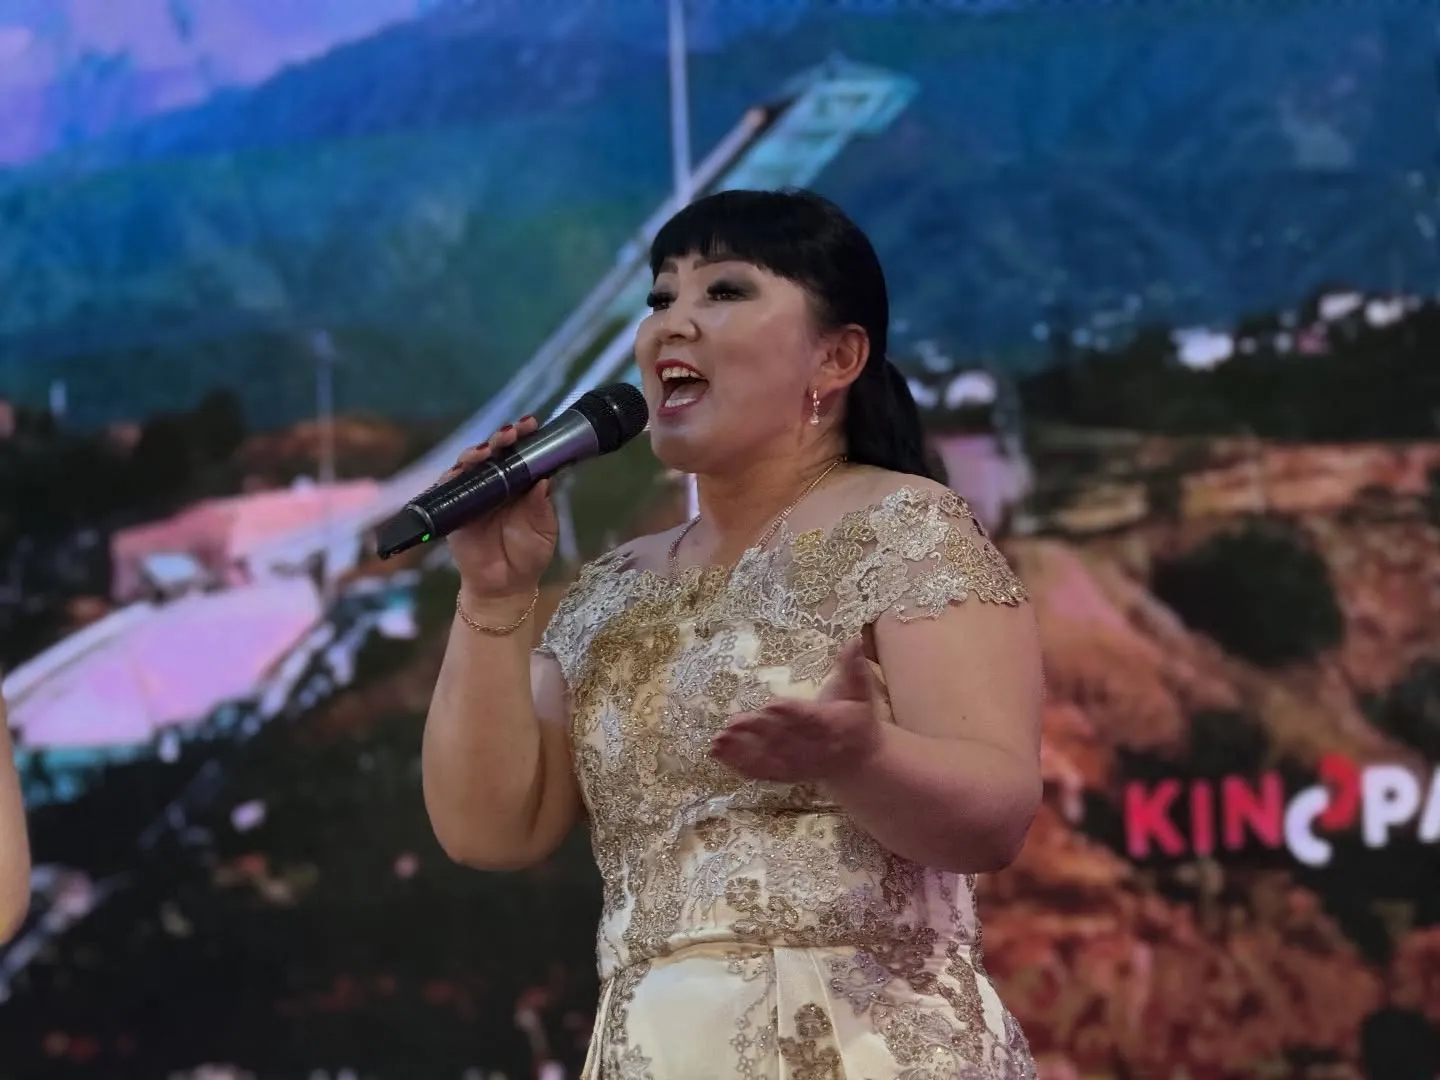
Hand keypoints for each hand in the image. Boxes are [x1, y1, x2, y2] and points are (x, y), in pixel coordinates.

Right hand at [441, 416, 558, 610]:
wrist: (506, 586)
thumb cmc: (528, 555)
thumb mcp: (544, 529)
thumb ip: (542, 505)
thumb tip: (544, 479)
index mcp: (521, 483)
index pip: (521, 452)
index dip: (525, 436)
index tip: (532, 424)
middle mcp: (496, 482)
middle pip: (494, 451)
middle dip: (502, 437)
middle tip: (513, 432)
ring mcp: (473, 493)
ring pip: (470, 464)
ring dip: (477, 451)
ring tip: (488, 449)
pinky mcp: (453, 509)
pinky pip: (448, 487)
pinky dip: (453, 475)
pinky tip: (461, 469)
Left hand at [711, 638, 882, 782]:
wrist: (860, 763)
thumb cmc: (858, 720)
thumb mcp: (860, 692)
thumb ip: (854, 667)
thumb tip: (854, 638)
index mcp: (830, 725)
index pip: (808, 718)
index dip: (790, 713)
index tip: (770, 704)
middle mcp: (813, 748)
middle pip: (783, 739)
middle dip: (757, 732)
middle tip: (733, 722)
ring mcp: (798, 763)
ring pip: (768, 758)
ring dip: (742, 750)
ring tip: (718, 740)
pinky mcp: (787, 773)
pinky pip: (762, 771)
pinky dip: (740, 765)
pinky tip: (718, 755)